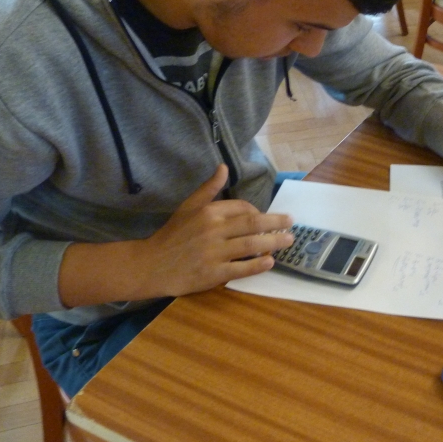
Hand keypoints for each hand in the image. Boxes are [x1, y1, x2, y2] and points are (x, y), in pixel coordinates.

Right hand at [134, 165, 293, 295]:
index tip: (267, 218)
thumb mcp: (188, 207)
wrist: (151, 265)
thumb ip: (209, 189)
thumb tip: (224, 167)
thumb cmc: (173, 235)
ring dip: (273, 242)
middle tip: (291, 223)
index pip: (242, 208)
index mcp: (209, 212)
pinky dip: (258, 265)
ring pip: (250, 245)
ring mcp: (214, 253)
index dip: (258, 212)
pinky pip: (241, 268)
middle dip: (276, 223)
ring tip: (288, 240)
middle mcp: (213, 230)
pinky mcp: (213, 274)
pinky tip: (270, 262)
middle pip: (253, 224)